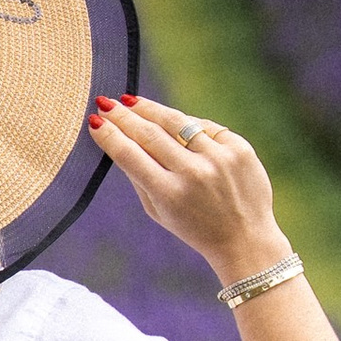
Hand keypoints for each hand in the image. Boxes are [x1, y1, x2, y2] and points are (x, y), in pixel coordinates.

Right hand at [87, 94, 291, 285]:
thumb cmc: (194, 227)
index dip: (110, 135)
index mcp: (169, 195)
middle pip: (150, 134)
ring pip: (177, 122)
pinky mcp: (239, 149)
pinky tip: (173, 123)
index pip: (130, 156)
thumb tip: (120, 139)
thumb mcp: (159, 212)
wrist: (244, 238)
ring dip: (150, 109)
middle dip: (124, 116)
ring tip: (133, 102)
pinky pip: (204, 127)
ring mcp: (218, 158)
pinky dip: (187, 125)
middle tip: (106, 103)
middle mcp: (193, 174)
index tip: (95, 121)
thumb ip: (140, 178)